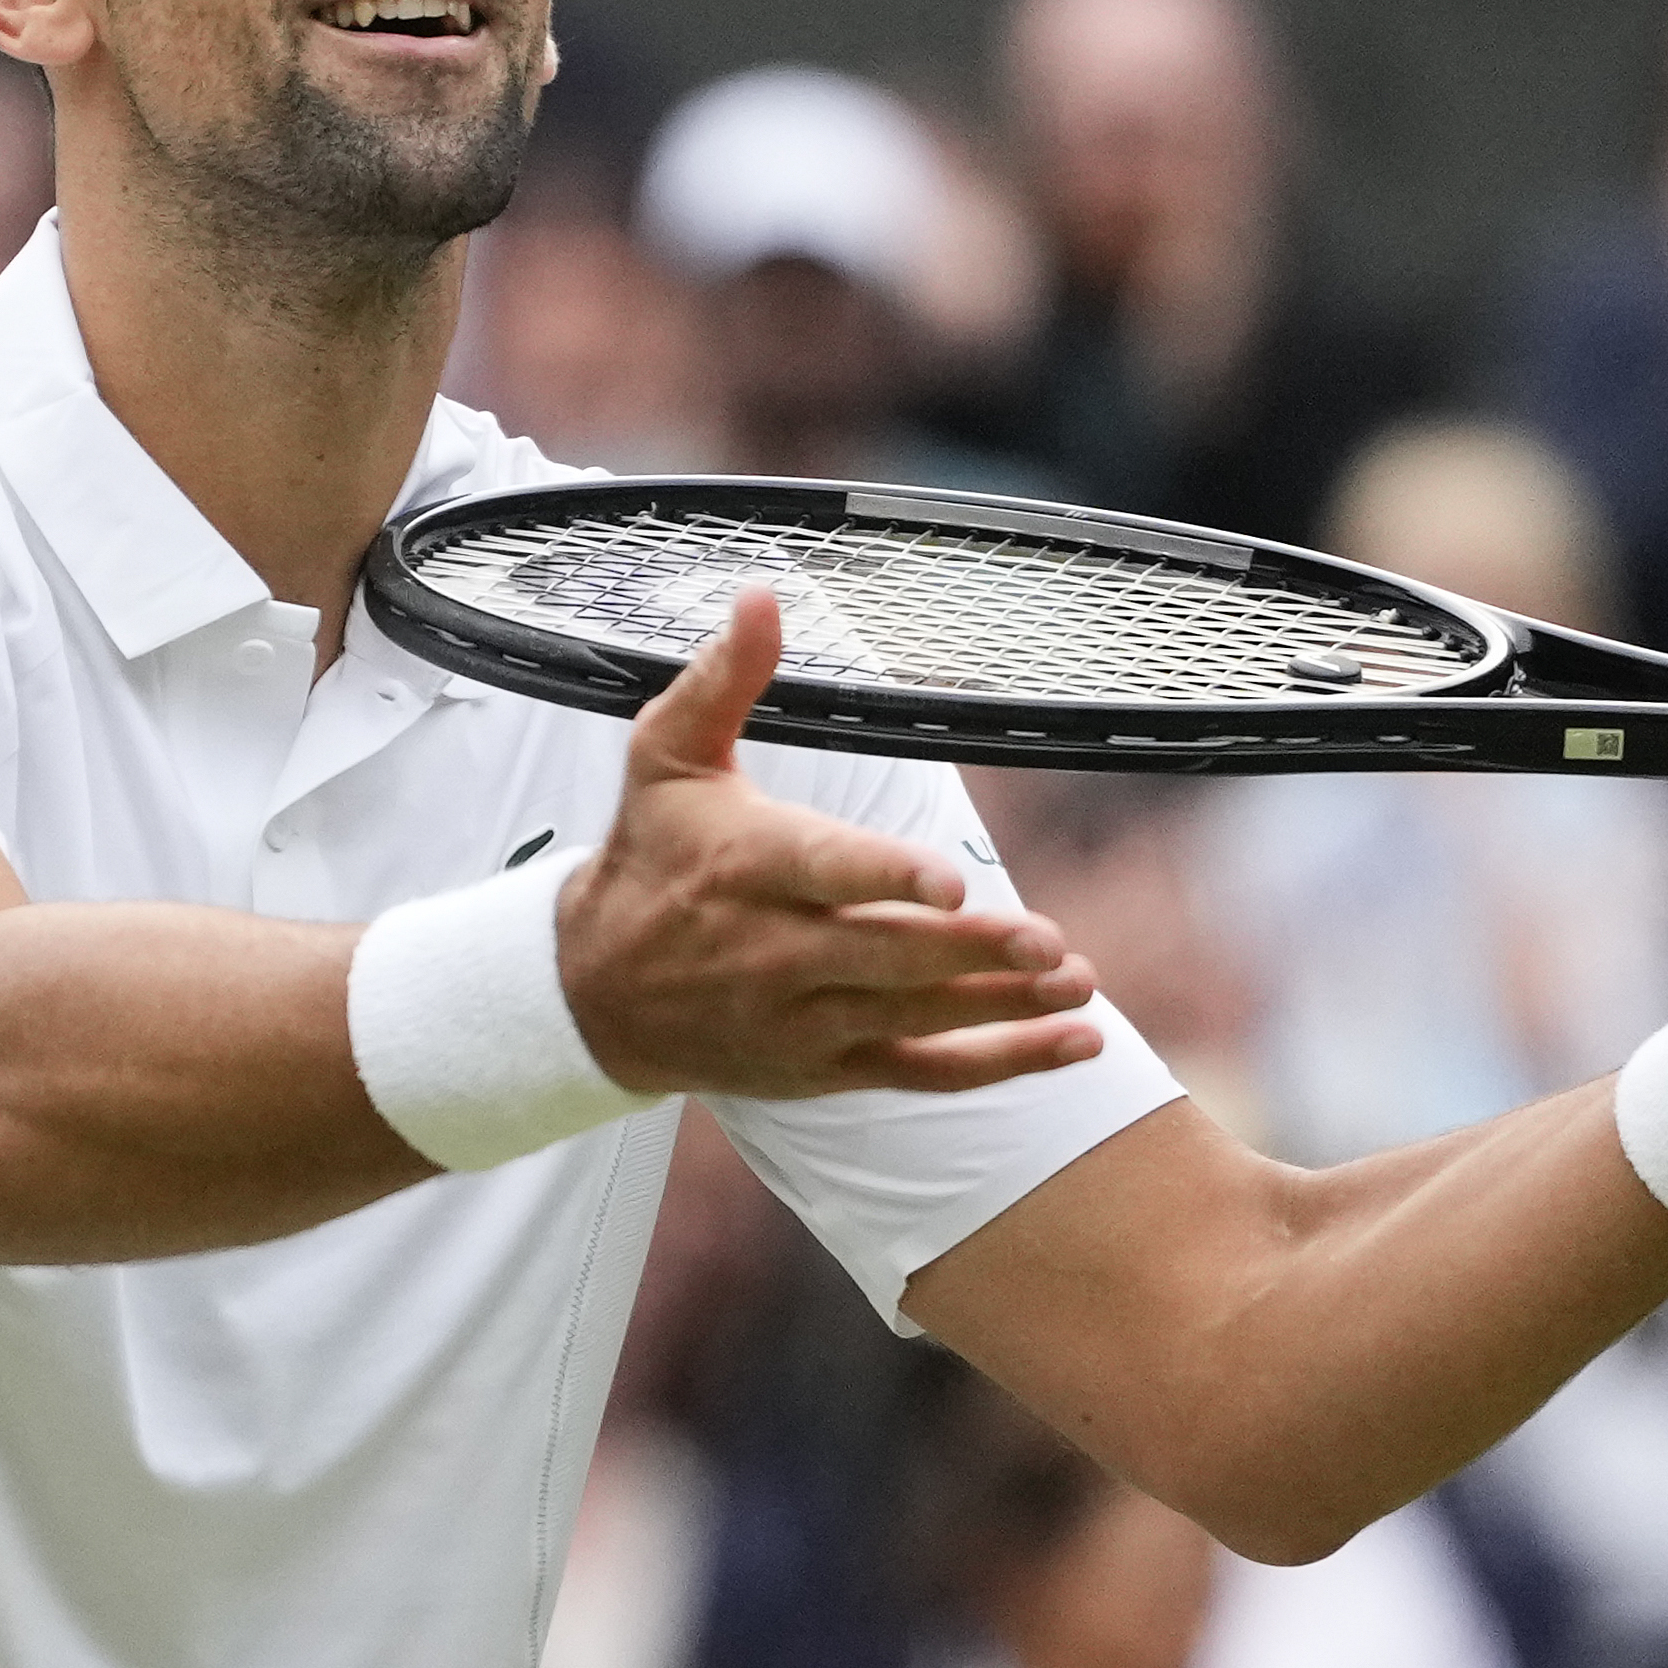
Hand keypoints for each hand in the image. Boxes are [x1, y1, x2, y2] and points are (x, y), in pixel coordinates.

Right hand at [558, 585, 1104, 1097]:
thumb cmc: (649, 857)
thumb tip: (761, 595)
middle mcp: (773, 952)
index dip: (888, 879)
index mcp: (745, 866)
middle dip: (970, 952)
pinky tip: (1072, 1041)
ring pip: (914, 1019)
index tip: (949, 884)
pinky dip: (1001, 1063)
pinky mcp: (826, 1066)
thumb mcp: (664, 757)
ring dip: (1002, 1006)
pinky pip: (922, 1073)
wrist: (592, 993)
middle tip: (1045, 941)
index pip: (825, 873)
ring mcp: (803, 1019)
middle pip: (885, 956)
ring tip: (1076, 983)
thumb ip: (723, 680)